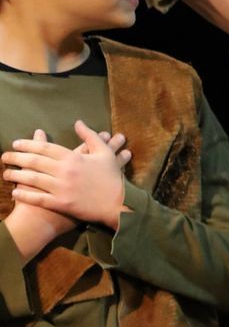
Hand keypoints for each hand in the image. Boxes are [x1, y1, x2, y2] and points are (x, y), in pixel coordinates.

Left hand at [2, 123, 133, 228]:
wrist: (120, 205)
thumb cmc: (112, 178)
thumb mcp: (105, 153)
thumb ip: (90, 136)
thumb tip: (77, 122)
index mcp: (73, 158)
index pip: (45, 148)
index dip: (28, 144)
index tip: (16, 143)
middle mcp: (64, 171)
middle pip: (34, 162)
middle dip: (16, 158)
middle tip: (4, 156)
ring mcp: (62, 188)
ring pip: (33, 179)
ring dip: (16, 176)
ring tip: (6, 174)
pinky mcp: (62, 204)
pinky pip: (39, 199)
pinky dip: (25, 195)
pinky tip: (15, 193)